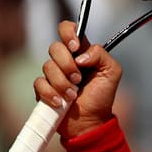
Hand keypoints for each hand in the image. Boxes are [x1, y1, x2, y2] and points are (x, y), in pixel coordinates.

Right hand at [35, 20, 122, 137]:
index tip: (75, 47)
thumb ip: (101, 56)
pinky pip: (39, 83)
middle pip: (55, 47)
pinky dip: (51, 93)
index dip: (68, 32)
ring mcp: (52, 74)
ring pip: (47, 66)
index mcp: (81, 52)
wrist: (90, 122)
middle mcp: (65, 60)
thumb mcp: (112, 72)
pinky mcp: (43, 88)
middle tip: (79, 79)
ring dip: (63, 83)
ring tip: (74, 95)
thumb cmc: (102, 97)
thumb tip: (80, 56)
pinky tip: (61, 102)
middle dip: (67, 65)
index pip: (68, 29)